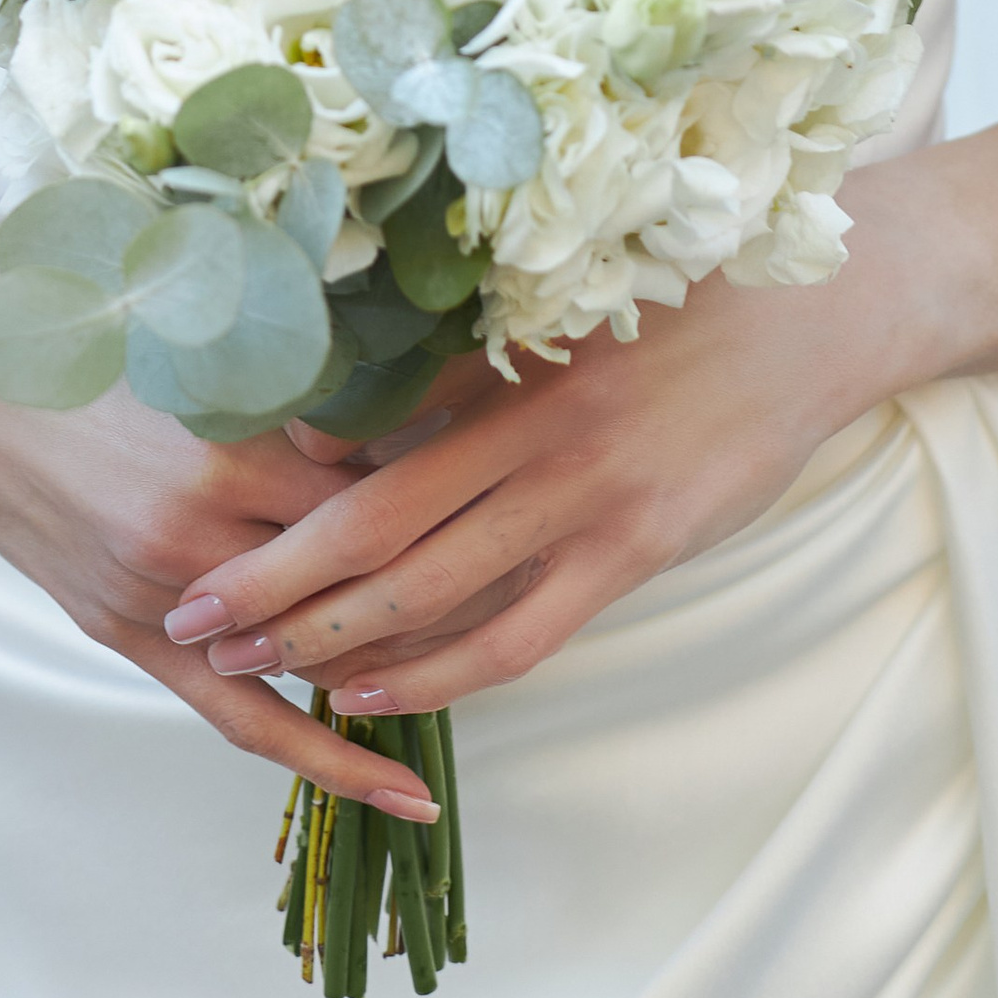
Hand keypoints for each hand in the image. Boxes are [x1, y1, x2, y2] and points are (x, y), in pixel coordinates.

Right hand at [0, 183, 441, 824]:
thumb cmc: (68, 307)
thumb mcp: (188, 316)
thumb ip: (284, 361)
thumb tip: (388, 374)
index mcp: (224, 436)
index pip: (375, 482)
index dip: (442, 483)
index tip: (503, 473)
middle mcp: (197, 525)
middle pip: (355, 569)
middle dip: (440, 571)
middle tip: (523, 565)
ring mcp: (156, 587)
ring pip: (308, 642)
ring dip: (393, 655)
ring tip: (489, 674)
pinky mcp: (117, 623)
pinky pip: (233, 708)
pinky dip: (312, 746)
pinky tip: (384, 783)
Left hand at [156, 246, 902, 718]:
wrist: (805, 324)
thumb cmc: (671, 304)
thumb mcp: (554, 310)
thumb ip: (459, 366)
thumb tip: (341, 416)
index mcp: (501, 367)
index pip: (364, 442)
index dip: (277, 492)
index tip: (202, 519)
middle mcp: (531, 436)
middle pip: (376, 524)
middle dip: (276, 580)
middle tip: (192, 617)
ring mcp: (587, 502)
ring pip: (438, 590)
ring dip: (340, 638)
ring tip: (260, 668)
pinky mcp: (636, 552)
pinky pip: (522, 635)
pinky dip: (445, 673)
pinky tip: (382, 693)